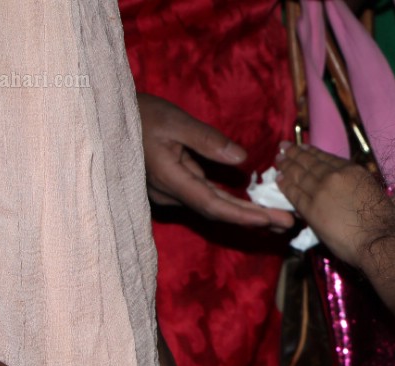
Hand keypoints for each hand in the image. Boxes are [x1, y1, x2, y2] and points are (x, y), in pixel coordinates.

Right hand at [138, 93, 293, 229]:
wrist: (106, 117)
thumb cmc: (138, 114)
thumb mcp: (174, 120)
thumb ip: (207, 141)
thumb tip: (241, 158)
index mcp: (169, 179)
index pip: (212, 205)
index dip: (242, 215)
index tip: (270, 220)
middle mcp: (170, 194)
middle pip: (217, 212)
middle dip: (253, 219)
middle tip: (288, 223)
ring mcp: (171, 193)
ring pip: (213, 207)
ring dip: (245, 214)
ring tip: (279, 218)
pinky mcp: (174, 187)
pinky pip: (206, 198)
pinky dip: (230, 203)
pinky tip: (254, 207)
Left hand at [275, 143, 394, 268]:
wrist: (378, 239)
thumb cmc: (385, 221)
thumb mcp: (374, 192)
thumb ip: (360, 185)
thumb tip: (355, 187)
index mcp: (352, 171)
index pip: (326, 158)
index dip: (312, 152)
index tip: (303, 147)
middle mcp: (334, 176)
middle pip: (310, 162)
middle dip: (295, 154)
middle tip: (283, 147)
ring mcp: (320, 191)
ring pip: (299, 175)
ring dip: (286, 166)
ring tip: (278, 160)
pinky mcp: (311, 209)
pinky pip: (294, 194)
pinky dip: (285, 185)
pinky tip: (279, 179)